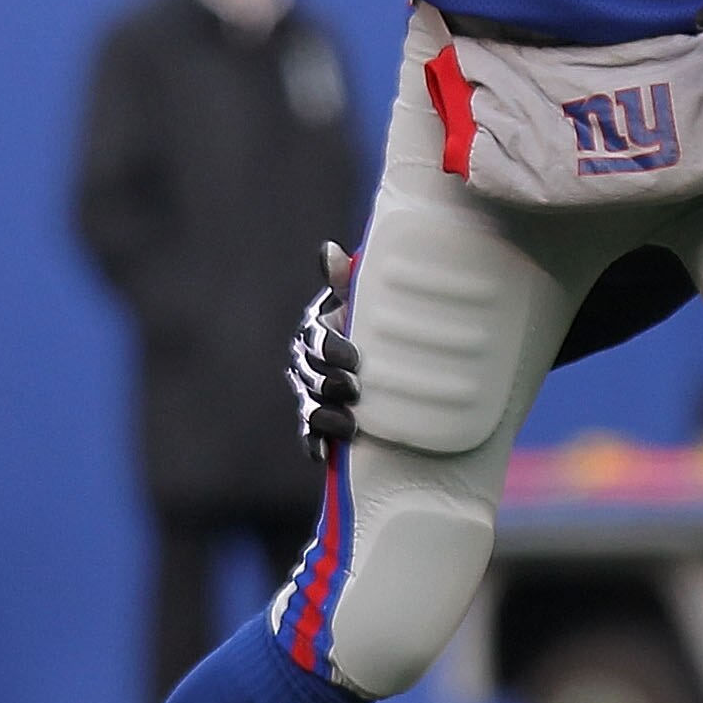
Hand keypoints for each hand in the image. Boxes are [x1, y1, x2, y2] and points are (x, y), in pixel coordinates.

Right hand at [288, 241, 356, 456]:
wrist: (394, 366)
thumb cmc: (377, 324)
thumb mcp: (367, 302)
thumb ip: (348, 280)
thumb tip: (329, 249)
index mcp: (318, 329)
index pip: (314, 338)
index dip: (331, 348)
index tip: (355, 358)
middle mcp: (308, 360)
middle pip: (308, 373)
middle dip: (329, 382)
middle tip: (356, 389)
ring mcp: (311, 390)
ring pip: (308, 403)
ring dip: (325, 414)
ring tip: (350, 423)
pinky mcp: (319, 419)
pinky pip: (308, 432)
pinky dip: (314, 443)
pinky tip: (324, 453)